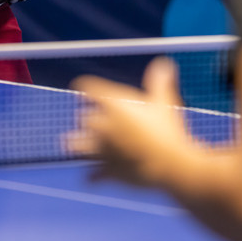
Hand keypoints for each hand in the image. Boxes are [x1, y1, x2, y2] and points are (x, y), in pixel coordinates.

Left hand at [69, 57, 194, 186]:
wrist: (172, 166)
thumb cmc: (169, 131)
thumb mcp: (165, 102)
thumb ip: (159, 82)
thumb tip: (164, 62)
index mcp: (114, 106)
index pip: (88, 89)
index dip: (86, 88)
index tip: (83, 88)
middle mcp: (103, 126)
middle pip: (84, 118)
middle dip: (87, 118)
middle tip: (87, 119)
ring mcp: (102, 150)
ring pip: (78, 145)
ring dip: (75, 143)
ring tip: (69, 142)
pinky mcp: (107, 172)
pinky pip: (92, 176)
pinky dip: (91, 177)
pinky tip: (90, 178)